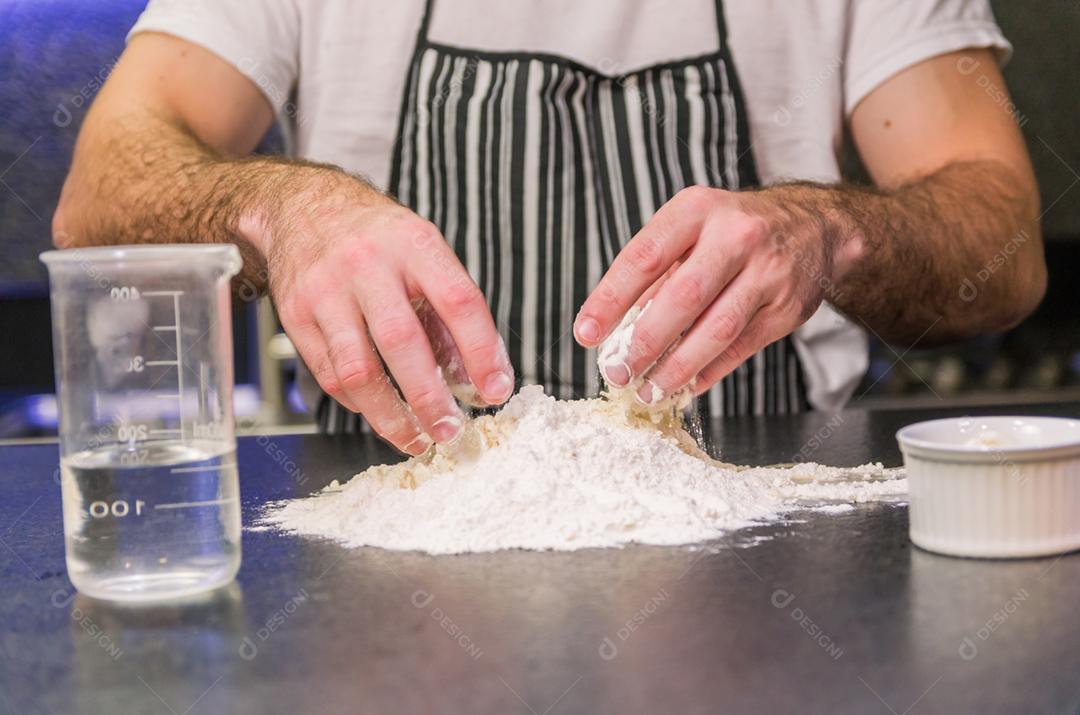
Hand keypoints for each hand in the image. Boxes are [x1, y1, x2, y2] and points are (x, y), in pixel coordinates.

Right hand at [254, 171, 513, 453]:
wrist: (302, 206)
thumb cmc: (377, 238)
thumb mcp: (424, 252)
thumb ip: (451, 312)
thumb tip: (482, 375)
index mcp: (414, 245)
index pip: (457, 300)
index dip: (481, 351)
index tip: (496, 390)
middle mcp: (368, 265)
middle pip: (401, 341)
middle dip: (429, 397)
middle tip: (451, 431)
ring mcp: (325, 290)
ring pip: (357, 369)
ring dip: (389, 415)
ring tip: (415, 439)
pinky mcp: (295, 315)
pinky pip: (329, 374)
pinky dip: (358, 402)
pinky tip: (379, 411)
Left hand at [573, 185, 860, 403]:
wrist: (814, 226)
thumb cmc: (731, 230)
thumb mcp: (691, 228)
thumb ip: (655, 272)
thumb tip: (613, 328)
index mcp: (698, 210)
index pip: (644, 257)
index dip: (611, 299)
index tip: (586, 334)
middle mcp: (736, 236)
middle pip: (683, 297)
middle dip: (644, 342)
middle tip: (617, 372)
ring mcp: (768, 273)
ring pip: (716, 330)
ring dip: (676, 367)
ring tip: (647, 389)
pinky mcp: (787, 308)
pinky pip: (740, 348)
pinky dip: (708, 371)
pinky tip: (684, 384)